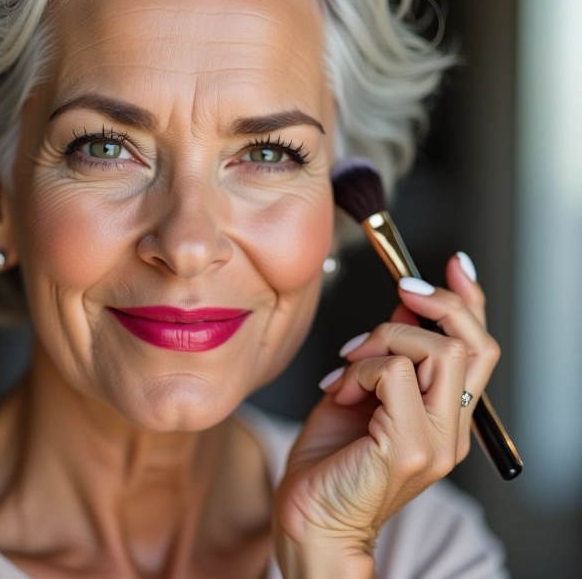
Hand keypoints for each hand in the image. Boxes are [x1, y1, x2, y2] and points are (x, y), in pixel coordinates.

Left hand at [272, 253, 500, 576]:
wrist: (308, 520)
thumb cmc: (328, 462)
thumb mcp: (359, 391)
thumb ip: (386, 354)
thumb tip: (403, 306)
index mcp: (442, 417)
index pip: (478, 351)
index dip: (470, 303)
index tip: (455, 267)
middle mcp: (449, 430)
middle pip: (472, 345)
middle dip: (436, 304)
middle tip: (402, 292)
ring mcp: (435, 442)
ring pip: (438, 351)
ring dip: (385, 339)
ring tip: (349, 364)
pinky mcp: (410, 448)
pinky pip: (394, 374)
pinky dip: (362, 368)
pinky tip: (340, 390)